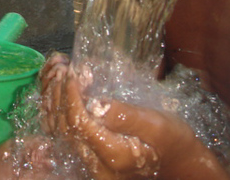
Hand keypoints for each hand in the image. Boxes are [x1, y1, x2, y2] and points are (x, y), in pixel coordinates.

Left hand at [42, 68, 229, 178]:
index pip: (80, 124)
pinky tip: (57, 85)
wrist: (176, 160)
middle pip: (64, 127)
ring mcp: (88, 160)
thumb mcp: (157, 124)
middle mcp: (95, 163)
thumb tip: (96, 103)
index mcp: (113, 156)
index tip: (74, 71)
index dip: (72, 96)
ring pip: (58, 128)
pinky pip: (61, 130)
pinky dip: (55, 106)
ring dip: (53, 97)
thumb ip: (126, 116)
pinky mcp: (85, 152)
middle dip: (59, 93)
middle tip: (62, 66)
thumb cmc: (170, 139)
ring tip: (58, 70)